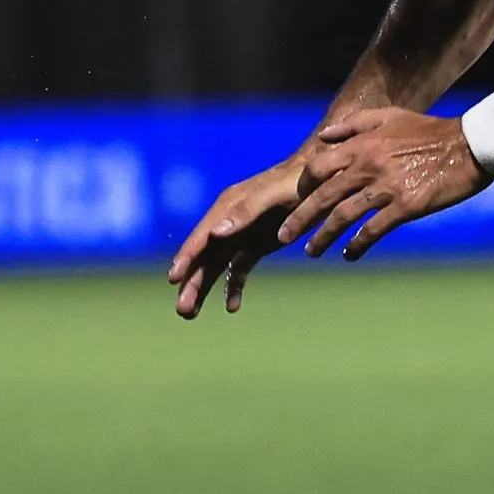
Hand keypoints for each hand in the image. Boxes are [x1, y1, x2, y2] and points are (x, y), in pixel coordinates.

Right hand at [167, 157, 314, 316]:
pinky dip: (233, 287)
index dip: (186, 258)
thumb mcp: (272, 195)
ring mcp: (240, 236)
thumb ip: (244, 212)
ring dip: (202, 288)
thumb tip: (215, 233)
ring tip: (189, 315)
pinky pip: (237, 269)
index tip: (173, 279)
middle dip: (191, 283)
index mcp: (227, 207)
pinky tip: (231, 306)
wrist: (319, 179)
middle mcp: (228, 223)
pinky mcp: (254, 246)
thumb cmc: (295, 183)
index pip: (201, 237)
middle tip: (182, 311)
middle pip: (203, 257)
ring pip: (214, 266)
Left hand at [282, 108, 490, 261]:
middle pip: (323, 197)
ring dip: (323, 238)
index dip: (305, 186)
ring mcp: (386, 187)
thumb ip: (354, 125)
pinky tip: (350, 254)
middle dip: (299, 219)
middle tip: (284, 236)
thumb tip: (324, 136)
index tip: (298, 199)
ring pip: (342, 217)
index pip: (319, 167)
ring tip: (311, 252)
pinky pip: (373, 230)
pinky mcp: (405, 206)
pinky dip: (358, 245)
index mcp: (362, 144)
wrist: (470, 145)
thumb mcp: (390, 117)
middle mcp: (368, 166)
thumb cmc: (430, 130)